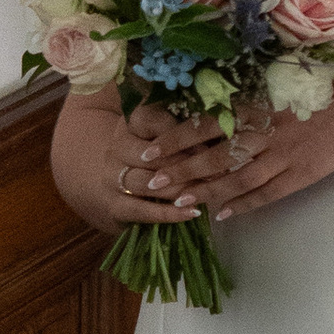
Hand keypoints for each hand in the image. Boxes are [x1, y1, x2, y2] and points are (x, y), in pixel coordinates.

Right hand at [50, 95, 221, 235]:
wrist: (108, 179)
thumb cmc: (154, 152)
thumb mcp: (166, 130)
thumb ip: (188, 127)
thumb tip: (225, 131)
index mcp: (131, 121)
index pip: (153, 120)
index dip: (183, 134)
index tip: (213, 141)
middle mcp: (117, 145)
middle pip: (152, 155)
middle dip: (187, 164)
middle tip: (220, 171)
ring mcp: (111, 175)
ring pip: (146, 182)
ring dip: (180, 188)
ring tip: (207, 191)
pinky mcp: (114, 204)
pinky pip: (142, 210)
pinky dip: (169, 213)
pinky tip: (193, 213)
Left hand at [139, 86, 333, 224]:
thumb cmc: (306, 93)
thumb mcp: (269, 89)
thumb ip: (238, 105)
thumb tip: (198, 116)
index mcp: (254, 107)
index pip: (205, 125)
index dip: (175, 140)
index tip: (149, 152)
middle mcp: (264, 131)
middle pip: (216, 156)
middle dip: (182, 171)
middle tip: (154, 183)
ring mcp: (283, 155)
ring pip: (238, 178)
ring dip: (207, 192)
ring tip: (181, 203)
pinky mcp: (301, 174)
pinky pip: (267, 194)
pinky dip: (243, 205)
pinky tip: (222, 215)